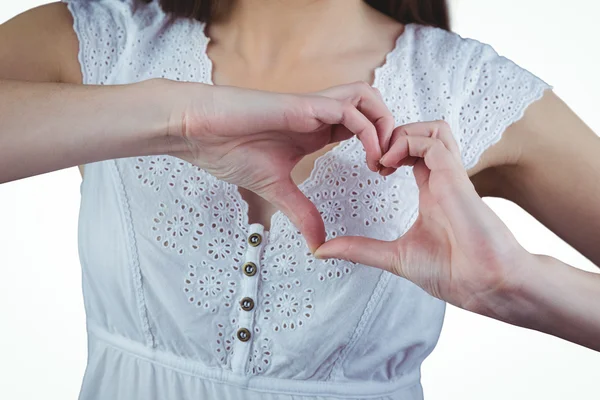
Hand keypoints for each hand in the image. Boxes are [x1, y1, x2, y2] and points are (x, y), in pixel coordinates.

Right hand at [166, 81, 393, 251]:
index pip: (361, 127)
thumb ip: (301, 213)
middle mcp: (319, 115)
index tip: (380, 175)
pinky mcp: (304, 105)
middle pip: (372, 107)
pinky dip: (368, 131)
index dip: (378, 147)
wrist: (199, 132)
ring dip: (384, 125)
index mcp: (315, 130)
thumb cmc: (230, 150)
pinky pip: (349, 110)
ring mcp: (313, 107)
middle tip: (389, 167)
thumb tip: (318, 244)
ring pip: (368, 98)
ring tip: (381, 160)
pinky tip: (367, 156)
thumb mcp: (276, 190)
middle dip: (391, 133)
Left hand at [314, 121, 527, 308]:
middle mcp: (442, 177)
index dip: (389, 149)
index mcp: (432, 190)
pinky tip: (388, 165)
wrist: (486, 286)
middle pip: (424, 131)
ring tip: (381, 159)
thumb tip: (323, 251)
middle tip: (372, 158)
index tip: (370, 168)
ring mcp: (451, 175)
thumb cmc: (452, 273)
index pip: (414, 151)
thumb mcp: (394, 257)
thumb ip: (360, 249)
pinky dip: (407, 143)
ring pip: (432, 128)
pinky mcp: (457, 178)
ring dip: (402, 134)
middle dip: (393, 134)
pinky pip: (434, 142)